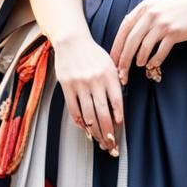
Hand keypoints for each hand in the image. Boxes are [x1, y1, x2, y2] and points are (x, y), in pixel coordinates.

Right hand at [49, 32, 122, 154]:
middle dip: (108, 132)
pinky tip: (84, 129)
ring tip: (99, 141)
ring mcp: (80, 84)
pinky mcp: (67, 86)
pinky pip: (74, 109)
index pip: (117, 100)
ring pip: (88, 114)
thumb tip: (118, 107)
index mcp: (109, 74)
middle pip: (103, 112)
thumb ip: (114, 82)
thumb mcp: (109, 63)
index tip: (119, 127)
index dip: (118, 116)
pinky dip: (80, 121)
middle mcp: (95, 80)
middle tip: (111, 146)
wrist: (71, 40)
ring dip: (95, 131)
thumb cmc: (93, 53)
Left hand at [110, 0, 186, 81]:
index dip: (116, 48)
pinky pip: (161, 51)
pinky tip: (153, 64)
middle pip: (131, 41)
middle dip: (124, 59)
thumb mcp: (154, 7)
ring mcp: (162, 24)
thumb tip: (125, 34)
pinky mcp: (174, 32)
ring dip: (140, 59)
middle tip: (122, 72)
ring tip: (140, 64)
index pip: (123, 31)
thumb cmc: (174, 7)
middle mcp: (150, 15)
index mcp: (142, 9)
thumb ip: (139, 18)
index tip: (113, 61)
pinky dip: (155, 60)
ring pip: (144, 47)